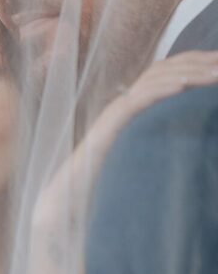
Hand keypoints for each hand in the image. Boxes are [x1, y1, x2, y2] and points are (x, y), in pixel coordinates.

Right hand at [33, 50, 217, 240]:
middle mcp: (122, 107)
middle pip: (161, 71)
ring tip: (213, 75)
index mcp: (133, 111)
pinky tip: (181, 89)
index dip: (193, 64)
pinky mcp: (104, 131)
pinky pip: (132, 105)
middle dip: (196, 63)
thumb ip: (161, 142)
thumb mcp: (143, 161)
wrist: (69, 210)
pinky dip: (157, 93)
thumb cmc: (105, 192)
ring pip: (149, 83)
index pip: (165, 75)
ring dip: (184, 75)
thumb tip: (194, 140)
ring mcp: (113, 117)